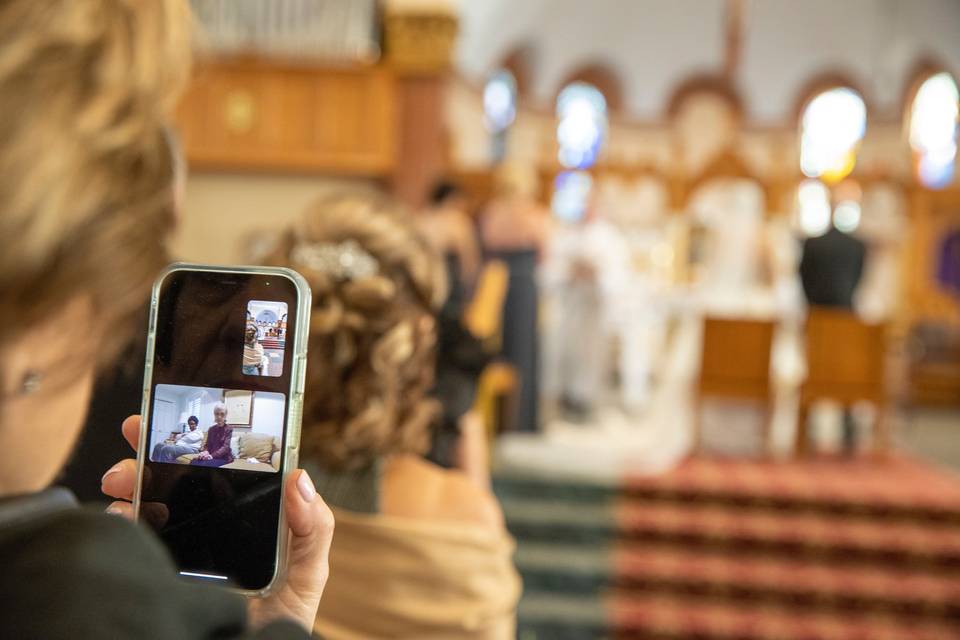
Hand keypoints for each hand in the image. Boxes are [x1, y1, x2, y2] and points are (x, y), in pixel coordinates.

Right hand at [101, 415, 334, 632]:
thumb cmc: (283, 616)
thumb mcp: (307, 571)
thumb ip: (311, 527)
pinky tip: (122, 516)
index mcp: (242, 515)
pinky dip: (121, 520)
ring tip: (122, 479)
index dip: (198, 436)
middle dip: (152, 450)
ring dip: (130, 480)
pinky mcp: (157, 572)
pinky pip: (133, 540)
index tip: (178, 412)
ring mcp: (180, 548)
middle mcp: (207, 526)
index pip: (218, 467)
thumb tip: (300, 478)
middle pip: (175, 477)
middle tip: (136, 432)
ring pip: (147, 502)